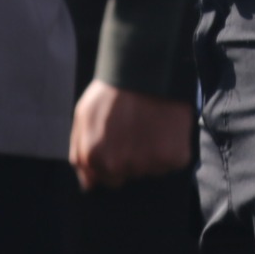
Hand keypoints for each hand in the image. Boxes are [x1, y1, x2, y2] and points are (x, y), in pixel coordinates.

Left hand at [69, 80, 195, 190]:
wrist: (145, 68)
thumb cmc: (113, 91)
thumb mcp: (83, 116)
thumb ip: (80, 152)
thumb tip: (88, 185)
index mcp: (95, 157)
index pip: (107, 179)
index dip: (115, 158)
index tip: (122, 139)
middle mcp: (120, 166)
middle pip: (130, 174)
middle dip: (133, 157)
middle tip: (137, 128)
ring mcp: (148, 163)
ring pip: (152, 168)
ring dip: (152, 152)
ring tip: (151, 124)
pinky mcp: (174, 158)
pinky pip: (173, 162)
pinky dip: (172, 148)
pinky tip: (165, 128)